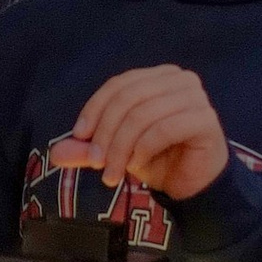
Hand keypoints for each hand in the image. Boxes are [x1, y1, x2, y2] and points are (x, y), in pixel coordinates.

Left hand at [52, 66, 229, 201]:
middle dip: (106, 133)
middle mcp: (179, 79)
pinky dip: (143, 150)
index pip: (118, 85)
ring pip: (143, 115)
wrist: (193, 184)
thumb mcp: (116, 151)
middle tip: (96, 163)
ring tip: (112, 173)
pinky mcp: (205, 120)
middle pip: (128, 98)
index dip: (95, 109)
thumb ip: (89, 148)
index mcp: (158, 76)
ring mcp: (195, 97)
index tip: (79, 137)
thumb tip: (56, 153)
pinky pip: (164, 129)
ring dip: (121, 148)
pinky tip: (138, 166)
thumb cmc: (157, 160)